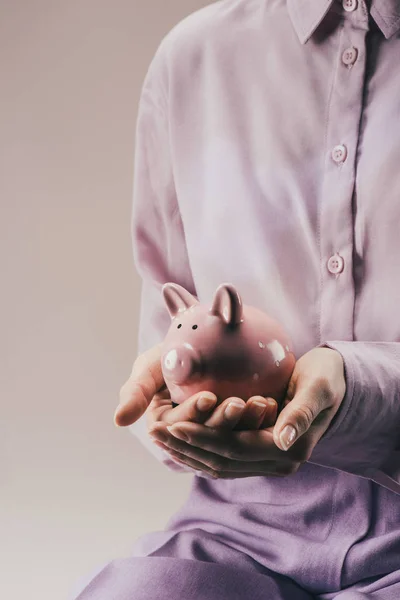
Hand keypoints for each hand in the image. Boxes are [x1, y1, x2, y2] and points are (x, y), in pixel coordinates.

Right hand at [115, 344, 277, 457]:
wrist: (204, 346)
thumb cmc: (171, 353)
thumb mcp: (150, 367)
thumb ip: (136, 390)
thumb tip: (119, 421)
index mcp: (166, 430)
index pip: (178, 430)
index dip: (193, 417)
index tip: (207, 397)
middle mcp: (190, 440)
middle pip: (206, 439)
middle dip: (223, 424)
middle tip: (240, 402)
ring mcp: (215, 438)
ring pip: (231, 442)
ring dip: (245, 426)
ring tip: (261, 404)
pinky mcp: (237, 433)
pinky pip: (249, 435)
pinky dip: (260, 424)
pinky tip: (272, 406)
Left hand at [148, 347, 345, 478]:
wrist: (332, 383)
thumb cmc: (324, 377)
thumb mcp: (317, 387)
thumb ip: (301, 413)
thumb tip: (283, 439)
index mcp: (288, 449)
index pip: (235, 448)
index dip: (203, 438)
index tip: (173, 424)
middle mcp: (277, 462)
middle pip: (222, 461)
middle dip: (186, 447)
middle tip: (154, 431)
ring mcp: (267, 461)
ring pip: (218, 464)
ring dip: (186, 451)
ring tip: (157, 435)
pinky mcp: (258, 452)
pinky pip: (222, 458)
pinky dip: (198, 450)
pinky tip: (177, 437)